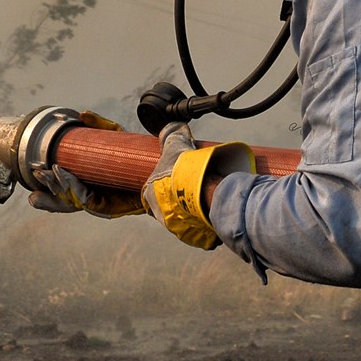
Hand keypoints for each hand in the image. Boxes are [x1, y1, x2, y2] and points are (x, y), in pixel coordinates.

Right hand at [27, 110, 144, 217]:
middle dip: (45, 186)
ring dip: (52, 190)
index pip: (62, 182)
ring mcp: (95, 201)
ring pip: (67, 200)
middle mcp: (89, 192)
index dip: (47, 178)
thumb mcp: (115, 137)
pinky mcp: (104, 205)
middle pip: (60, 194)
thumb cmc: (136, 157)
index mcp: (87, 179)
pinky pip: (83, 199)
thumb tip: (83, 113)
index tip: (35, 170)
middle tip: (36, 173)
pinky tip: (63, 177)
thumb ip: (100, 125)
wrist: (157, 171)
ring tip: (42, 177)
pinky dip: (71, 188)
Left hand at [141, 122, 253, 250]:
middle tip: (191, 189)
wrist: (204, 192)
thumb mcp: (175, 146)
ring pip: (182, 218)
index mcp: (149, 194)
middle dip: (177, 199)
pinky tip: (212, 210)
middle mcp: (159, 213)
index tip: (172, 181)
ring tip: (204, 199)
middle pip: (166, 206)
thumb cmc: (184, 170)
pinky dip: (204, 221)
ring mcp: (176, 226)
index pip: (148, 193)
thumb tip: (173, 126)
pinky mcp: (194, 235)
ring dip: (190, 211)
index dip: (160, 186)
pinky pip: (198, 228)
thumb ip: (172, 135)